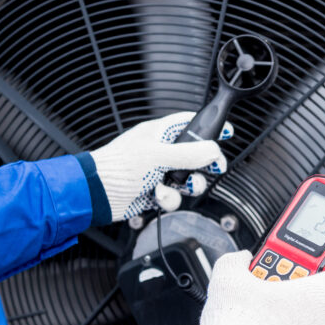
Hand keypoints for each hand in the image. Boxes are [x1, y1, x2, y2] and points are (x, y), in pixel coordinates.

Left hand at [90, 112, 232, 220]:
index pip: (191, 125)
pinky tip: (157, 196)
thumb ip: (188, 154)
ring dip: (187, 186)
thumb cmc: (117, 166)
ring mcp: (159, 173)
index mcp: (160, 134)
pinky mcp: (155, 193)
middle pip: (196, 155)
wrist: (97, 194)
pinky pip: (174, 197)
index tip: (227, 132)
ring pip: (188, 180)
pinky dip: (168, 199)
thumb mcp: (157, 155)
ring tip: (178, 186)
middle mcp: (162, 152)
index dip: (210, 128)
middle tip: (215, 168)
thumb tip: (213, 150)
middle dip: (206, 164)